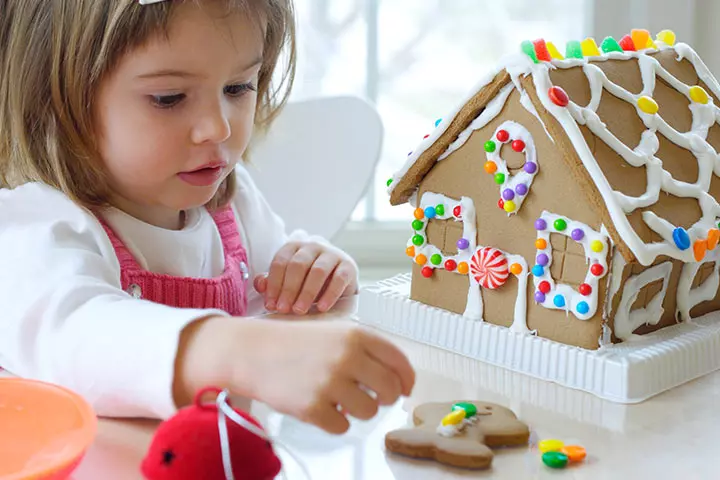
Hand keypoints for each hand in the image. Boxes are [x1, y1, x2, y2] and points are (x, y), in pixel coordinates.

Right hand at [234, 320, 414, 433]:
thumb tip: (401, 379)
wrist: (252, 351)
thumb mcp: (336, 332)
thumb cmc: (296, 343)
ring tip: (338, 398)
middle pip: (389, 390)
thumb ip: (367, 350)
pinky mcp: (312, 407)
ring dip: (358, 410)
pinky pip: (342, 426)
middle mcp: (346, 356)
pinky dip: (334, 421)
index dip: (407, 379)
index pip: (399, 361)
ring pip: (369, 412)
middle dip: (386, 399)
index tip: (405, 389)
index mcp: (356, 335)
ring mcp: (329, 382)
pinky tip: (320, 405)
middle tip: (373, 398)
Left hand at [254, 240, 358, 314]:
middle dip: (289, 289)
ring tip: (300, 310)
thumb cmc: (308, 281)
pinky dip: (329, 295)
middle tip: (283, 309)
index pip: (280, 262)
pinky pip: (339, 279)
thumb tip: (260, 284)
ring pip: (318, 271)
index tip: (271, 305)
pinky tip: (322, 308)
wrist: (339, 280)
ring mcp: (332, 254)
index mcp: (294, 246)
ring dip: (307, 293)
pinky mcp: (348, 266)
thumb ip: (273, 282)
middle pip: (298, 265)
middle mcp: (313, 246)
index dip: (274, 284)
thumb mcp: (289, 281)